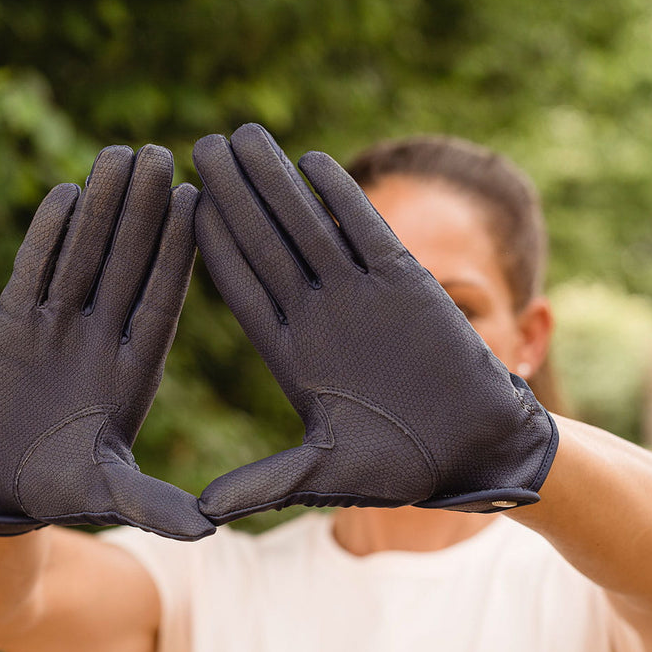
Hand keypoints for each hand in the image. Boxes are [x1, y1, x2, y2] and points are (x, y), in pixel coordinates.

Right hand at [0, 144, 214, 539]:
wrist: (0, 484)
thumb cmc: (59, 491)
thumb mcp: (107, 493)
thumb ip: (151, 502)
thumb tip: (207, 529)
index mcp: (136, 368)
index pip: (162, 298)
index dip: (178, 250)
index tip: (199, 203)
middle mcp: (102, 337)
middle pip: (128, 261)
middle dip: (145, 210)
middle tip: (165, 154)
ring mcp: (59, 325)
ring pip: (83, 254)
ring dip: (101, 207)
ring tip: (120, 155)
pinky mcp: (13, 322)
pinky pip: (34, 269)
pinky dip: (46, 234)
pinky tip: (66, 191)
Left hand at [192, 123, 557, 524]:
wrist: (476, 449)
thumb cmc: (404, 468)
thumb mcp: (324, 474)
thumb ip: (264, 483)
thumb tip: (201, 514)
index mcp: (292, 355)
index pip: (241, 288)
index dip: (210, 246)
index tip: (175, 208)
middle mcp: (319, 316)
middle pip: (265, 243)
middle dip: (232, 195)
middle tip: (197, 147)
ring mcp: (360, 296)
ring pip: (308, 226)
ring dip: (276, 182)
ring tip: (242, 137)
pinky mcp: (406, 284)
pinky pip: (366, 233)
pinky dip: (340, 199)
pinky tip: (310, 162)